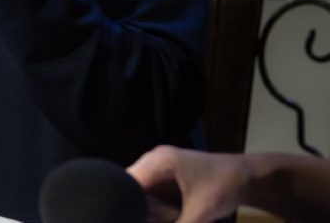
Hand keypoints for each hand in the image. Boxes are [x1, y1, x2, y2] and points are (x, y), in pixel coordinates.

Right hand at [128, 145, 251, 222]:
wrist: (248, 177)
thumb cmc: (225, 187)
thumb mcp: (201, 213)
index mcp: (160, 161)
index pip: (128, 182)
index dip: (127, 203)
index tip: (130, 217)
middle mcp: (155, 158)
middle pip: (131, 184)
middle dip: (134, 205)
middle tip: (142, 218)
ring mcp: (160, 164)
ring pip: (139, 188)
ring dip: (144, 206)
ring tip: (153, 216)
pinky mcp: (166, 174)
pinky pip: (150, 189)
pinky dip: (152, 204)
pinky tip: (162, 215)